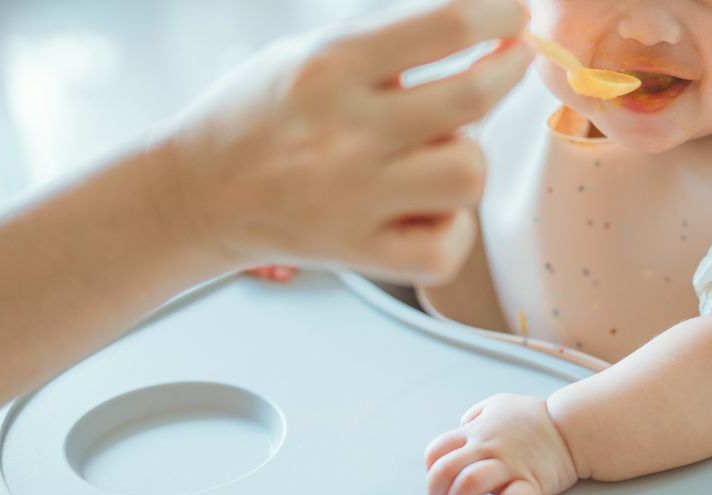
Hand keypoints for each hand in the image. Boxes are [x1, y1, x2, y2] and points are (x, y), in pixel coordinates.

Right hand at [156, 0, 531, 284]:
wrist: (196, 195)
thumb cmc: (265, 115)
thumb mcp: (309, 54)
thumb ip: (387, 44)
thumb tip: (481, 36)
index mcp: (328, 66)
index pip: (444, 26)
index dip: (500, 15)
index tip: (515, 16)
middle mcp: (343, 131)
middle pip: (472, 98)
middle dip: (509, 71)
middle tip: (512, 60)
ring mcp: (353, 198)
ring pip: (469, 172)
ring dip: (467, 157)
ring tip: (434, 154)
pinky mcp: (360, 254)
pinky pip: (448, 244)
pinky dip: (451, 227)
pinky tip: (424, 210)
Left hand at [425, 394, 579, 494]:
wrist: (574, 427)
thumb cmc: (533, 418)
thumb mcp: (499, 404)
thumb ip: (475, 416)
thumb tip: (461, 428)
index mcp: (477, 432)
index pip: (436, 452)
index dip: (432, 470)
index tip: (443, 479)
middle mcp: (488, 449)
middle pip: (444, 470)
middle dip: (437, 489)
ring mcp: (509, 466)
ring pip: (469, 484)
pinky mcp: (532, 484)